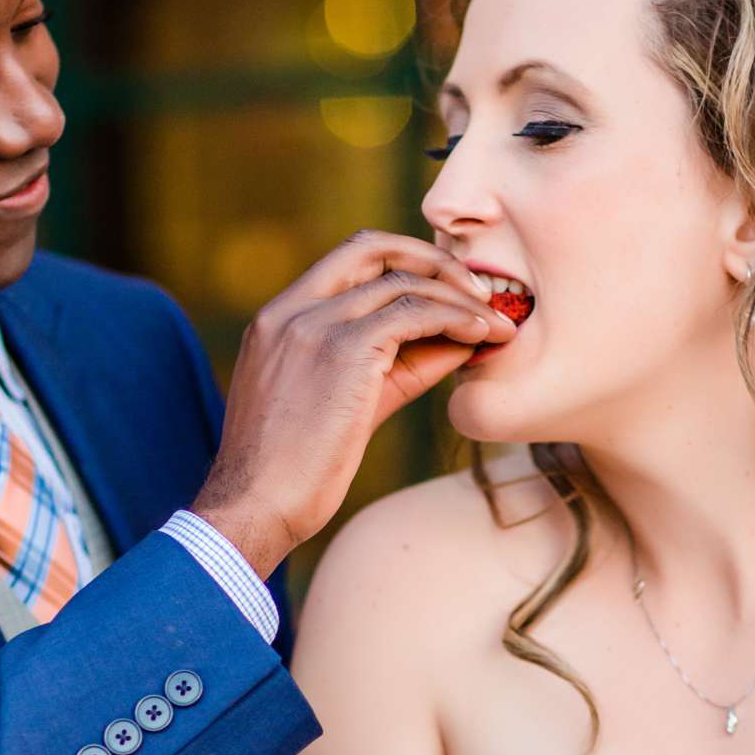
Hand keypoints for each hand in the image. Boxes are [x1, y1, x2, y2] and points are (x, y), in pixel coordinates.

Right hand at [191, 231, 512, 577]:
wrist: (256, 507)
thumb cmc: (294, 471)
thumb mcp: (343, 404)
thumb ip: (394, 366)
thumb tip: (459, 341)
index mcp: (278, 317)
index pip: (348, 259)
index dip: (404, 262)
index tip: (446, 289)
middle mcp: (291, 310)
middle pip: (373, 247)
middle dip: (434, 260)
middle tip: (479, 291)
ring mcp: (314, 325)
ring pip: (404, 281)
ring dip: (460, 297)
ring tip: (498, 323)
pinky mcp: (344, 350)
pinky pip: (415, 314)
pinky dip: (456, 319)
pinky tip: (481, 336)